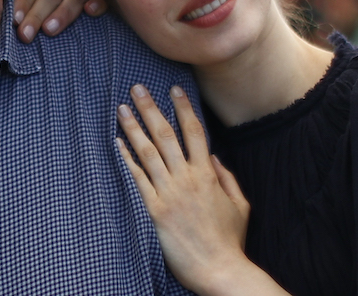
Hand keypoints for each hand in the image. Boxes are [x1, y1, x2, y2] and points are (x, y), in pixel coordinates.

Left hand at [116, 85, 287, 294]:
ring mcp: (170, 192)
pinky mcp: (155, 209)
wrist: (219, 270)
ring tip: (121, 108)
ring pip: (148, 151)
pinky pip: (138, 178)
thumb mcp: (240, 206)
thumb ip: (227, 178)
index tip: (174, 89)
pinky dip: (127, 158)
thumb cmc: (230, 241)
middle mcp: (187, 178)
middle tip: (137, 87)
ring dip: (133, 127)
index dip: (183, 108)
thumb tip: (214, 156)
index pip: (195, 132)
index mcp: (208, 174)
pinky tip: (117, 143)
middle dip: (150, 108)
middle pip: (166, 134)